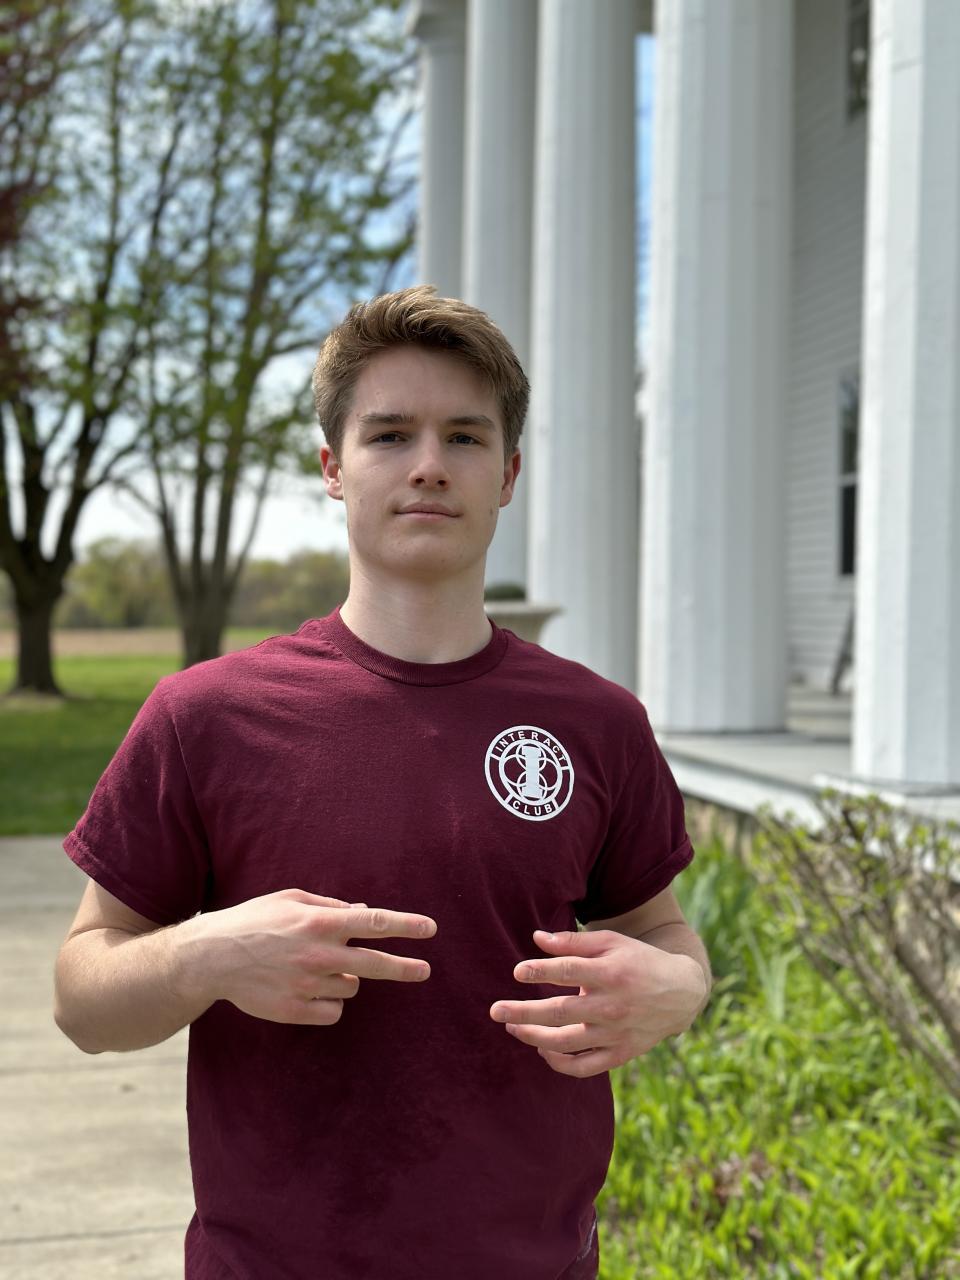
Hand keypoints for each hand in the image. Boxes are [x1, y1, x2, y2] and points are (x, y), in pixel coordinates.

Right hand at [176, 888, 436, 1026]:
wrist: (211, 958)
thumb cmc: (254, 921)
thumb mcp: (291, 900)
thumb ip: (329, 906)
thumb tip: (364, 912)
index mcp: (318, 922)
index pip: (373, 922)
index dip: (405, 926)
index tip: (430, 929)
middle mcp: (317, 954)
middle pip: (375, 964)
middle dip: (405, 968)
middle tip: (424, 970)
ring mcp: (307, 985)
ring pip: (351, 986)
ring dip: (345, 977)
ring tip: (314, 967)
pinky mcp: (296, 1011)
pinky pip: (333, 1010)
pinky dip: (328, 1001)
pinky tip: (307, 989)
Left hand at [489, 928, 706, 1077]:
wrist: (681, 993)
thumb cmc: (638, 961)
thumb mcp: (611, 942)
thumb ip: (574, 941)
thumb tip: (536, 938)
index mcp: (611, 972)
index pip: (568, 971)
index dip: (539, 971)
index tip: (517, 972)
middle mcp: (613, 1005)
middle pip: (560, 1012)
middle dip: (523, 1012)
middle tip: (495, 1011)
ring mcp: (616, 1033)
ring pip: (567, 1043)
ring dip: (534, 1037)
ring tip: (513, 1027)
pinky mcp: (620, 1054)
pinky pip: (583, 1067)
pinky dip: (559, 1063)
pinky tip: (541, 1048)